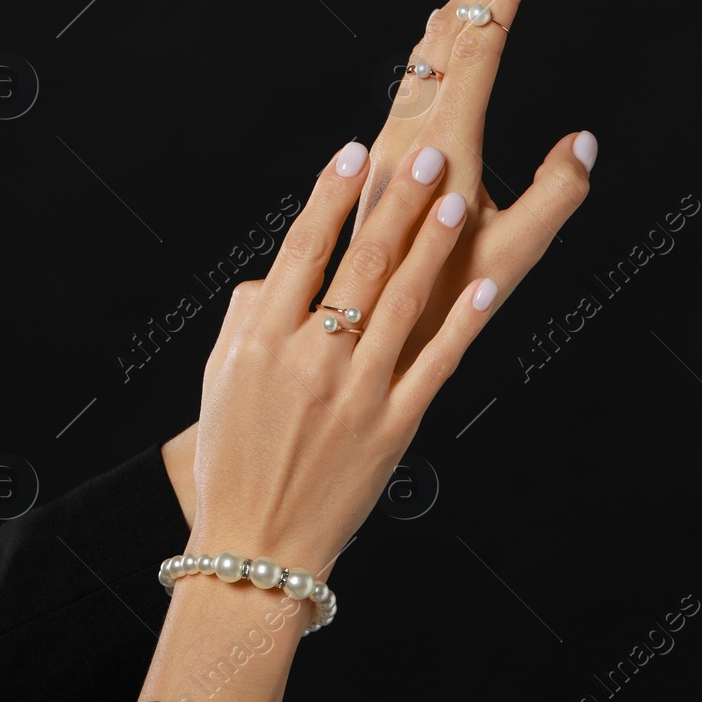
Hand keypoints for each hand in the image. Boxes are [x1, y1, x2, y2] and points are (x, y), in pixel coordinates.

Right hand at [141, 0, 595, 701]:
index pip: (300, 251)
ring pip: (401, 303)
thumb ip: (244, 322)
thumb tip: (272, 274)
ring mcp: (356, 393)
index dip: (328, 197)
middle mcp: (309, 358)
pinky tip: (480, 289)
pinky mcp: (394, 428)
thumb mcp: (221, 386)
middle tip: (424, 150)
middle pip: (358, 263)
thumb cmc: (232, 463)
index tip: (352, 152)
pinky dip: (458, 327)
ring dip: (431, 244)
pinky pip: (434, 367)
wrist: (255, 551)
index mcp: (261, 342)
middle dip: (394, 200)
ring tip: (455, 194)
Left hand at [357, 0, 596, 371]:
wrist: (356, 340)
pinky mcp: (375, 167)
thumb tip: (583, 143)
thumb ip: (556, 196)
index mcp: (444, 147)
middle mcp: (405, 137)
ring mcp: (384, 150)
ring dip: (455, 16)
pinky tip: (429, 45)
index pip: (480, 47)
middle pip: (446, 41)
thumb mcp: (515, 256)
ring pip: (422, 63)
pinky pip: (405, 90)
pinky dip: (430, 54)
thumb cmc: (440, 306)